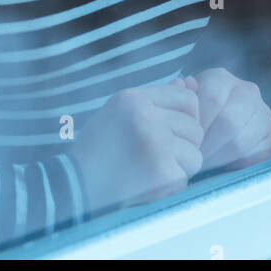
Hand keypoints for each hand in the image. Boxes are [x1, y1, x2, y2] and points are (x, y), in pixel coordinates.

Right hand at [72, 81, 204, 212]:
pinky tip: (150, 183)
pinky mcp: (162, 171)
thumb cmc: (97, 150)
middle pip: (194, 127)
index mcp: (133, 97)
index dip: (185, 118)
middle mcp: (146, 115)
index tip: (170, 133)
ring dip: (180, 166)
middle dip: (183, 145)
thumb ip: (154, 99)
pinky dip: (172, 184)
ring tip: (151, 169)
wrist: (76, 188)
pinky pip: (186, 176)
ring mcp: (155, 142)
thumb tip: (188, 82)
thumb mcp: (119, 113)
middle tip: (156, 156)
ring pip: (195, 153)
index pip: (187, 99)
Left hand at [182, 67, 270, 173]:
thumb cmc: (197, 118)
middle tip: (195, 159)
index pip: (211, 98)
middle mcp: (246, 91)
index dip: (198, 125)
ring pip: (240, 141)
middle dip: (208, 146)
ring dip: (219, 159)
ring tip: (206, 165)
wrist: (222, 128)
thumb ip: (180, 96)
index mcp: (220, 79)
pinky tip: (222, 167)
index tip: (187, 142)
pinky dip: (236, 166)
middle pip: (228, 121)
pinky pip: (254, 156)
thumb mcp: (186, 105)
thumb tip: (184, 84)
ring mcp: (262, 112)